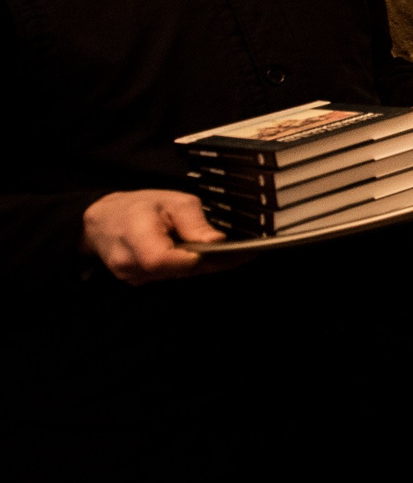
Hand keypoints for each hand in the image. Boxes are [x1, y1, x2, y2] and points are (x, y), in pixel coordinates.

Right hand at [83, 189, 225, 282]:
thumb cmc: (138, 207)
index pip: (159, 259)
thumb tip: (216, 241)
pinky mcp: (138, 280)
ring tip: (226, 254)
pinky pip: (169, 277)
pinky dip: (187, 268)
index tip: (214, 252)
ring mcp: (130, 275)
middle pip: (173, 271)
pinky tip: (203, 258)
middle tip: (239, 255)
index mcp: (134, 233)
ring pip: (174, 276)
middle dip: (206, 263)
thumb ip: (194, 221)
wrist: (104, 221)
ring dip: (199, 267)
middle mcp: (128, 260)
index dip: (188, 259)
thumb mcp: (172, 201)